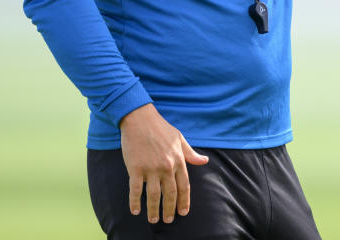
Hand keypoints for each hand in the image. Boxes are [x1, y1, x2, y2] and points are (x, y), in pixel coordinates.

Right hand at [119, 103, 208, 223]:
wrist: (140, 118)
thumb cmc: (161, 128)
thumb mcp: (180, 139)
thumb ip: (191, 153)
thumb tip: (205, 161)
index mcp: (178, 160)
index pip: (184, 186)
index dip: (184, 201)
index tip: (183, 212)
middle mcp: (166, 166)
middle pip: (170, 193)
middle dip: (170, 209)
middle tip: (169, 220)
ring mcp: (151, 168)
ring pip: (154, 195)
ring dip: (154, 209)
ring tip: (153, 219)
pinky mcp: (135, 168)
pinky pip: (136, 189)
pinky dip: (135, 202)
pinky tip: (135, 211)